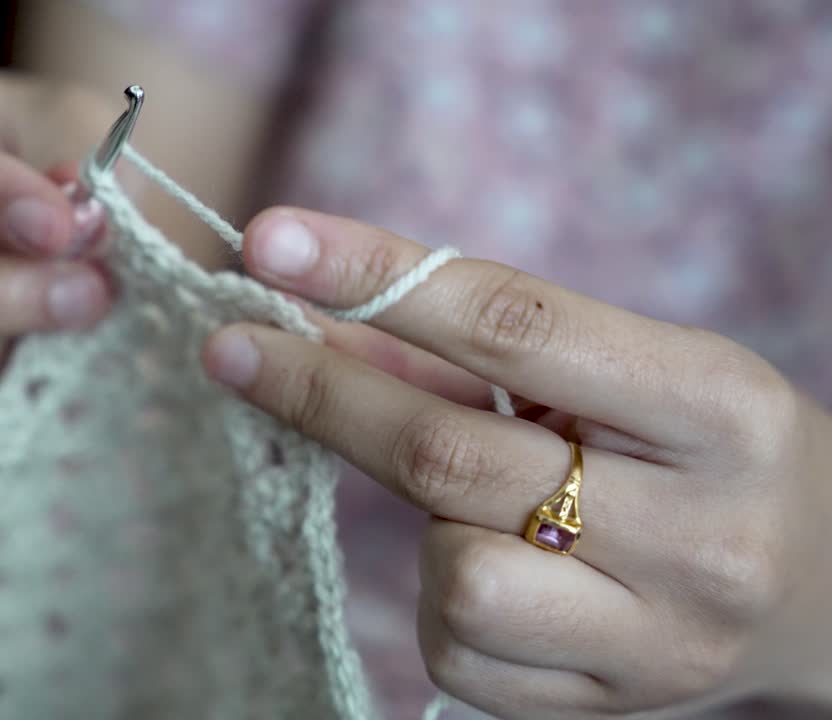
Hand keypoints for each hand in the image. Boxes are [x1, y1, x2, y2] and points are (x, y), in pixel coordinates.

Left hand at [202, 208, 831, 717]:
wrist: (825, 586)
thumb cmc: (706, 452)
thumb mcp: (628, 372)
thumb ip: (479, 351)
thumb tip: (316, 320)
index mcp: (715, 406)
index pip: (513, 323)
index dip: (376, 278)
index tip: (272, 242)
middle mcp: (700, 530)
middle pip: (452, 454)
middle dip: (321, 393)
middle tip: (235, 348)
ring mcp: (659, 637)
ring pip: (456, 573)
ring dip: (424, 525)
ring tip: (476, 507)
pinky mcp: (610, 708)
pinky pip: (460, 653)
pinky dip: (444, 601)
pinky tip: (492, 571)